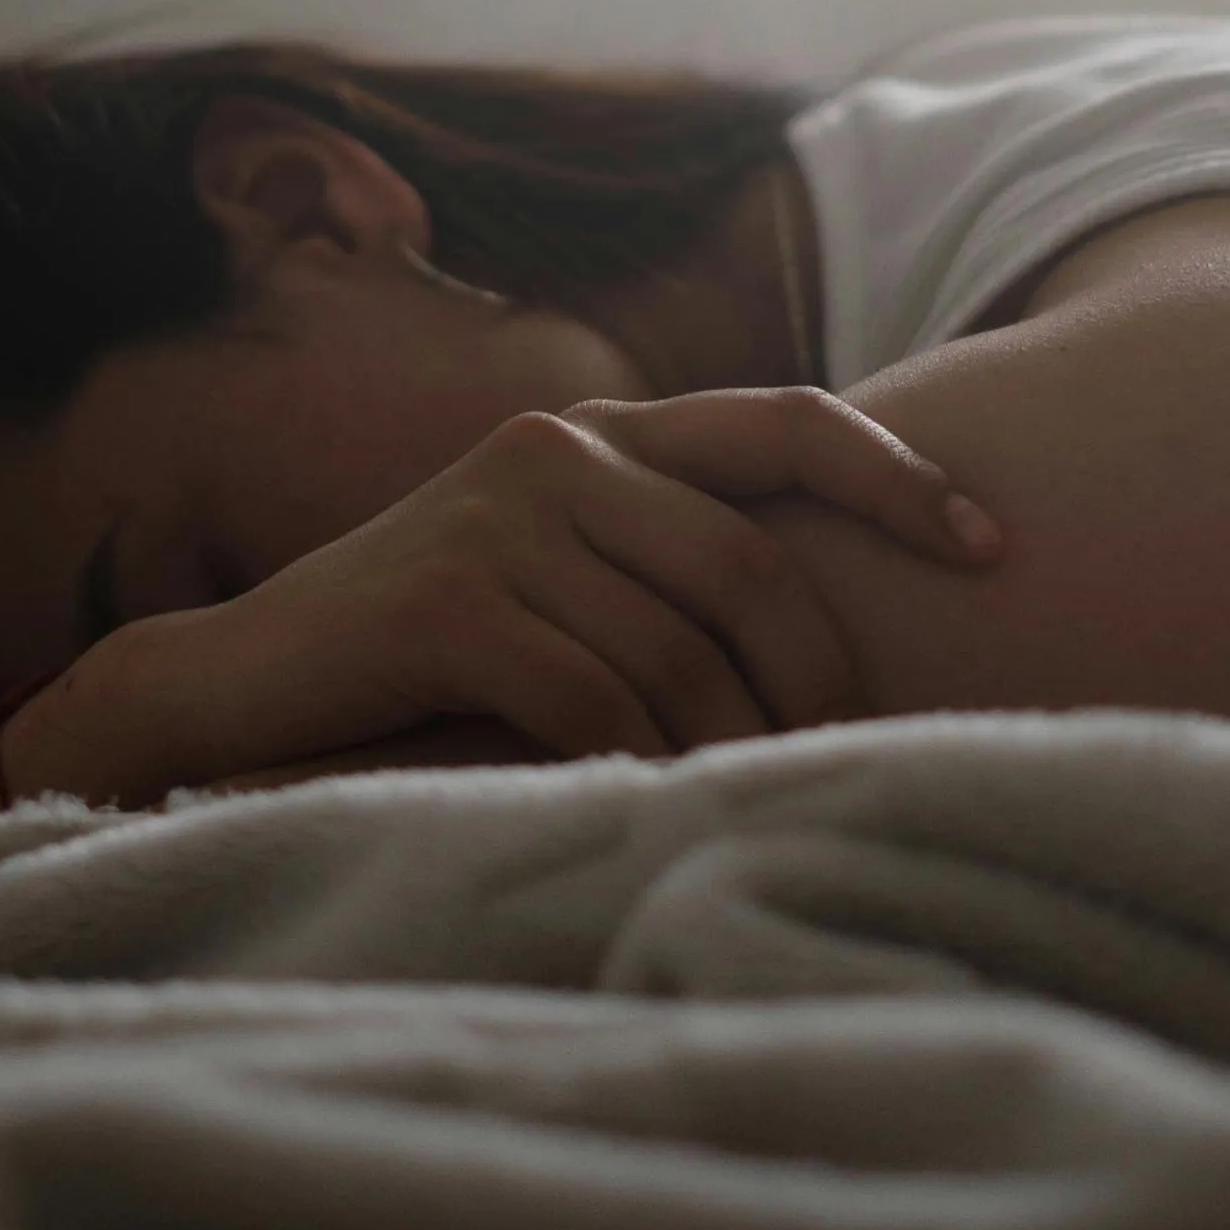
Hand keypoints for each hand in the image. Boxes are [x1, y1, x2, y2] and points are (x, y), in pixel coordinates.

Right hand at [21, 389, 1003, 803]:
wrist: (234, 692)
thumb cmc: (421, 664)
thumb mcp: (554, 583)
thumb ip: (662, 573)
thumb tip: (831, 646)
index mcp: (601, 434)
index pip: (787, 421)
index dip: (898, 476)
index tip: (994, 543)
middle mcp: (557, 450)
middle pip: (751, 565)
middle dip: (813, 679)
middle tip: (837, 762)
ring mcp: (498, 514)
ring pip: (680, 650)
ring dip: (723, 748)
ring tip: (737, 808)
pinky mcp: (447, 596)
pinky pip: (596, 699)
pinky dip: (636, 768)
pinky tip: (639, 807)